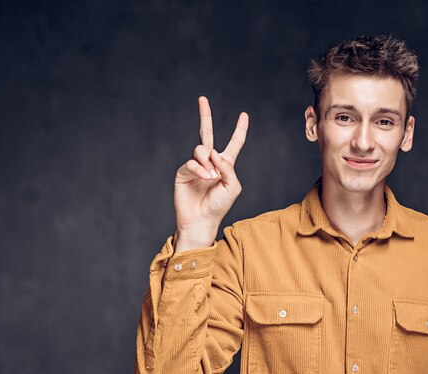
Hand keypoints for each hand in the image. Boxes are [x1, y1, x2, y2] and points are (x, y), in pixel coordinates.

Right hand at [173, 96, 248, 251]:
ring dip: (208, 161)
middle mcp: (209, 162)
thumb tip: (213, 152)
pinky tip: (205, 178)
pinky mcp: (183, 171)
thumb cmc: (219, 206)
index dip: (239, 130)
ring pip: (201, 149)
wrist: (201, 220)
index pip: (234, 144)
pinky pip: (192, 161)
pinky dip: (200, 169)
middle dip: (205, 116)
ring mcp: (196, 165)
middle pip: (207, 133)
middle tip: (202, 99)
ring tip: (211, 177)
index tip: (244, 115)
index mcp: (225, 165)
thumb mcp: (232, 186)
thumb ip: (227, 167)